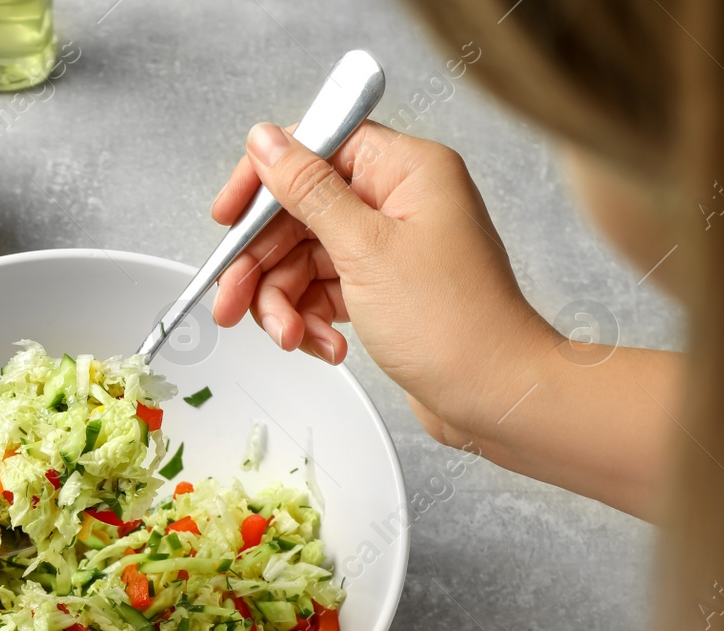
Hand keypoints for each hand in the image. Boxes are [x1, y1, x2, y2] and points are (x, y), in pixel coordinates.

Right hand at [209, 120, 555, 447]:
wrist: (496, 396)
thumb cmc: (454, 323)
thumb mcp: (365, 249)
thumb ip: (308, 191)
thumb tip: (266, 140)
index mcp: (406, 170)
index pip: (316, 148)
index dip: (265, 182)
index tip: (228, 218)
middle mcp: (398, 201)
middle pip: (299, 213)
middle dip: (263, 264)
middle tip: (233, 302)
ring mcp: (390, 248)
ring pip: (303, 259)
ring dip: (285, 302)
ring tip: (292, 339)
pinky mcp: (383, 289)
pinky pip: (323, 292)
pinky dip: (312, 321)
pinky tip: (325, 346)